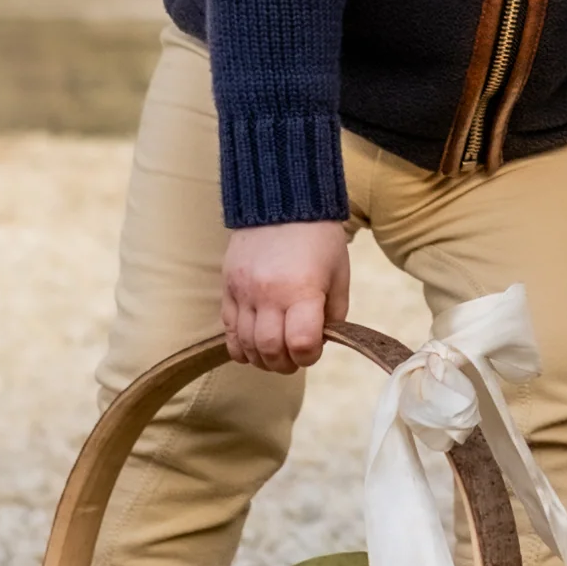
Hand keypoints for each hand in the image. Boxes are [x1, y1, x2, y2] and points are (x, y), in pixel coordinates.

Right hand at [221, 221, 349, 370]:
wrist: (282, 201)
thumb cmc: (318, 239)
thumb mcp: (339, 275)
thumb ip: (334, 314)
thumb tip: (320, 342)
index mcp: (302, 290)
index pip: (301, 344)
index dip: (309, 356)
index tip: (313, 349)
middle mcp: (269, 294)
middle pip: (270, 350)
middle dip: (285, 364)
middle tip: (294, 358)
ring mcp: (243, 291)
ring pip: (245, 344)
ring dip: (262, 359)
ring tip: (275, 353)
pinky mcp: (227, 287)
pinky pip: (228, 330)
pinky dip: (240, 345)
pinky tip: (254, 343)